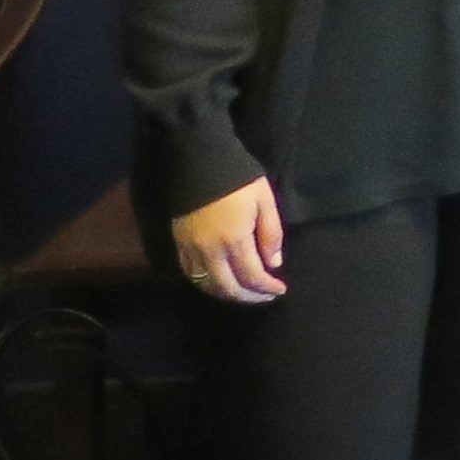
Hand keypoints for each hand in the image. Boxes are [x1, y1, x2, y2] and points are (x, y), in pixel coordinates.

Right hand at [172, 177, 285, 301]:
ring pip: (207, 285)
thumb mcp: (264, 201)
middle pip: (228, 288)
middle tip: (265, 295)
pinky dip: (207, 284)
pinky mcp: (178, 244)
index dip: (267, 288)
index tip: (280, 289)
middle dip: (249, 297)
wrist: (199, 163)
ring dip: (227, 294)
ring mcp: (191, 249)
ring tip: (245, 292)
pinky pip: (191, 275)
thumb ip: (271, 234)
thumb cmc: (239, 180)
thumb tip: (273, 264)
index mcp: (234, 241)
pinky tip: (220, 282)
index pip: (252, 276)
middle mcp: (210, 251)